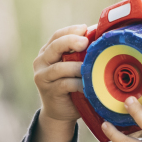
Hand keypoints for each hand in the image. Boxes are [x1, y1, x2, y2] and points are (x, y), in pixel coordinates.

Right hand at [31, 24, 89, 141]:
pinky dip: (78, 83)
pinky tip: (88, 84)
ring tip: (91, 66)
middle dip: (71, 42)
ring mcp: (42, 77)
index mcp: (47, 51)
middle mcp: (41, 62)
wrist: (59, 112)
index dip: (71, 31)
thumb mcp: (73, 65)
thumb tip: (100, 35)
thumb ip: (80, 53)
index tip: (85, 29)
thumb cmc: (71, 85)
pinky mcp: (49, 91)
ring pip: (60, 67)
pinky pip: (65, 84)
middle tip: (85, 43)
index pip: (58, 35)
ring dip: (78, 66)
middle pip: (55, 47)